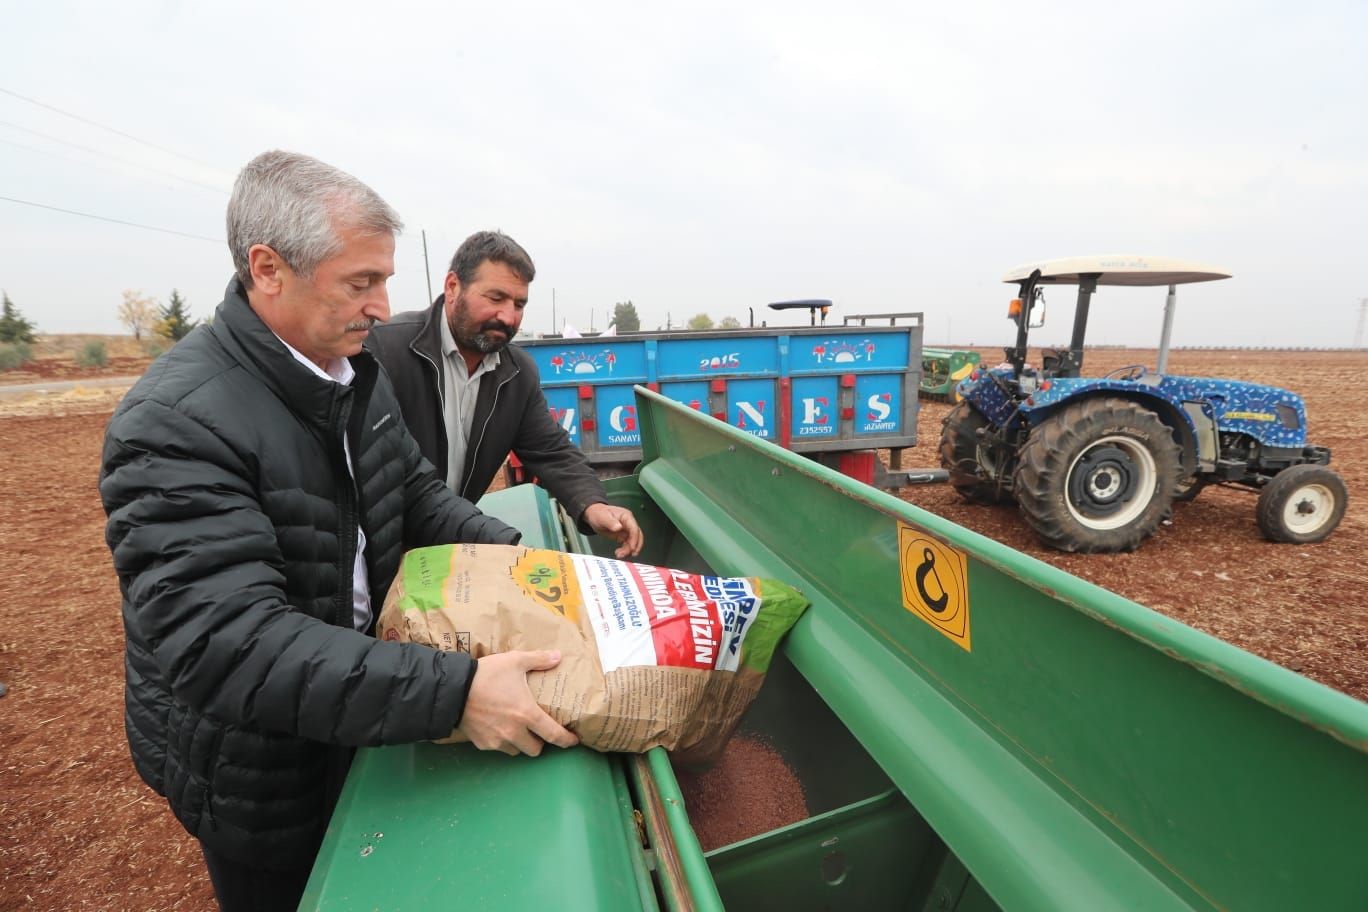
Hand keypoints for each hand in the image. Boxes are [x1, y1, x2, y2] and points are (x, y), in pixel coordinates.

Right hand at [457, 650, 578, 755]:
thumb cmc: (487, 675)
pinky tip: (497, 727)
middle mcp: (514, 732)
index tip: (573, 740)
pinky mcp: (482, 744)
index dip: (566, 740)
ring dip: (520, 743)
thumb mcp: (515, 661)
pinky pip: (498, 747)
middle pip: (535, 749)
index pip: (554, 735)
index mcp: (527, 715)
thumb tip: (558, 656)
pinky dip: (501, 741)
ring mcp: (497, 740)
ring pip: (516, 750)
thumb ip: (538, 660)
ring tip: (517, 729)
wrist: (453, 689)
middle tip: (538, 730)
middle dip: (540, 742)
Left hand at [582, 502, 643, 557]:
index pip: (634, 528)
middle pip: (637, 536)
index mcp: (626, 516)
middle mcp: (628, 523)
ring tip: (620, 555)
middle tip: (630, 554)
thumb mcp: (603, 517)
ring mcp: (626, 530)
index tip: (632, 547)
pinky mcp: (623, 536)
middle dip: (635, 546)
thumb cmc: (598, 513)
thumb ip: (611, 522)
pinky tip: (619, 553)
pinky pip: (627, 544)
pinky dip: (625, 550)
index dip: (635, 539)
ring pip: (633, 541)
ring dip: (628, 550)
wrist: (593, 515)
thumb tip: (619, 527)